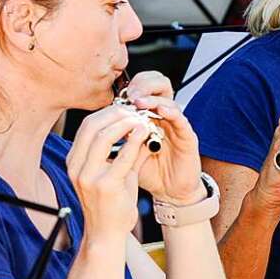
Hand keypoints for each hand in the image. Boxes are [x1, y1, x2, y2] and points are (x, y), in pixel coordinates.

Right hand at [67, 105, 152, 239]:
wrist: (107, 233)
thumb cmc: (111, 202)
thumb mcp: (115, 171)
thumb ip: (125, 150)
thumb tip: (141, 125)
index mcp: (74, 161)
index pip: (87, 126)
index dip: (107, 113)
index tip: (126, 108)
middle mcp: (76, 167)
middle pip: (92, 126)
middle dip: (115, 114)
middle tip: (135, 110)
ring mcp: (88, 176)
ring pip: (104, 137)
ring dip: (125, 123)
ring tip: (141, 119)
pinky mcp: (104, 186)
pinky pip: (121, 156)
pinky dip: (134, 140)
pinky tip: (144, 132)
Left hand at [123, 70, 204, 204]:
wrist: (169, 192)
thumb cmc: (147, 173)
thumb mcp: (125, 154)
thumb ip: (114, 140)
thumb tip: (92, 129)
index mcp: (147, 117)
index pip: (143, 89)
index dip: (131, 87)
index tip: (116, 95)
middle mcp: (163, 117)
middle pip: (158, 86)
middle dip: (143, 86)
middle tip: (129, 94)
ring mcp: (176, 126)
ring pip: (169, 100)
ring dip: (153, 99)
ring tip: (139, 102)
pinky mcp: (188, 137)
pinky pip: (181, 120)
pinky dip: (172, 113)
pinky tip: (161, 112)